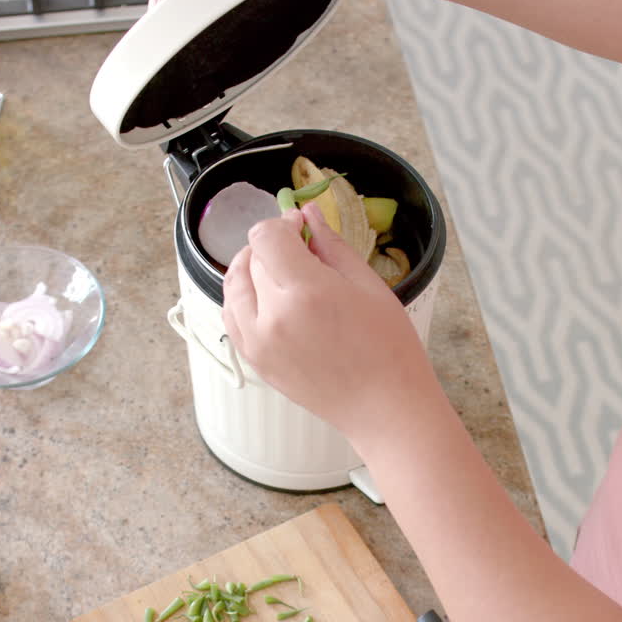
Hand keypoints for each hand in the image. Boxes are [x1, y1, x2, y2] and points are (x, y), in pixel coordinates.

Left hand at [221, 204, 439, 444]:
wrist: (384, 408)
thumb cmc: (388, 350)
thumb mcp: (368, 285)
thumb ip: (331, 245)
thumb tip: (309, 213)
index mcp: (306, 292)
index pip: (266, 237)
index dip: (283, 224)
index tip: (301, 228)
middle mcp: (273, 317)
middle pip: (252, 259)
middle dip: (273, 247)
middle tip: (301, 251)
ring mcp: (259, 343)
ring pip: (233, 286)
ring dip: (251, 270)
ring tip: (280, 272)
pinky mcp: (256, 361)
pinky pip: (232, 316)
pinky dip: (243, 299)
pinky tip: (268, 297)